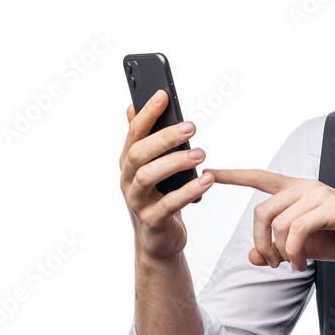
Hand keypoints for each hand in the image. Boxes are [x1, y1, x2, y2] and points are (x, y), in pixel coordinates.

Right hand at [120, 90, 213, 259]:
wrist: (159, 239)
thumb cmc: (158, 196)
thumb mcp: (150, 167)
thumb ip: (144, 139)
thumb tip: (132, 107)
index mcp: (128, 163)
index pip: (134, 133)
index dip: (146, 114)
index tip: (163, 95)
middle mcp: (127, 180)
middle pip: (139, 153)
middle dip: (164, 137)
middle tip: (191, 126)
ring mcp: (137, 202)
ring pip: (149, 177)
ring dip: (176, 162)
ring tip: (201, 154)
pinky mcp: (152, 221)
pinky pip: (168, 204)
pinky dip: (188, 191)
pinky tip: (207, 179)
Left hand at [204, 168, 334, 271]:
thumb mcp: (303, 248)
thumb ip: (277, 249)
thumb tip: (252, 257)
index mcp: (297, 190)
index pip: (259, 177)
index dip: (233, 175)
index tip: (210, 171)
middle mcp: (306, 186)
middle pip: (261, 212)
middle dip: (259, 242)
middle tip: (271, 263)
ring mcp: (320, 193)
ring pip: (278, 223)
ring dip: (280, 253)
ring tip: (291, 266)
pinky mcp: (333, 207)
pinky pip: (298, 229)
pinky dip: (294, 252)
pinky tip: (301, 263)